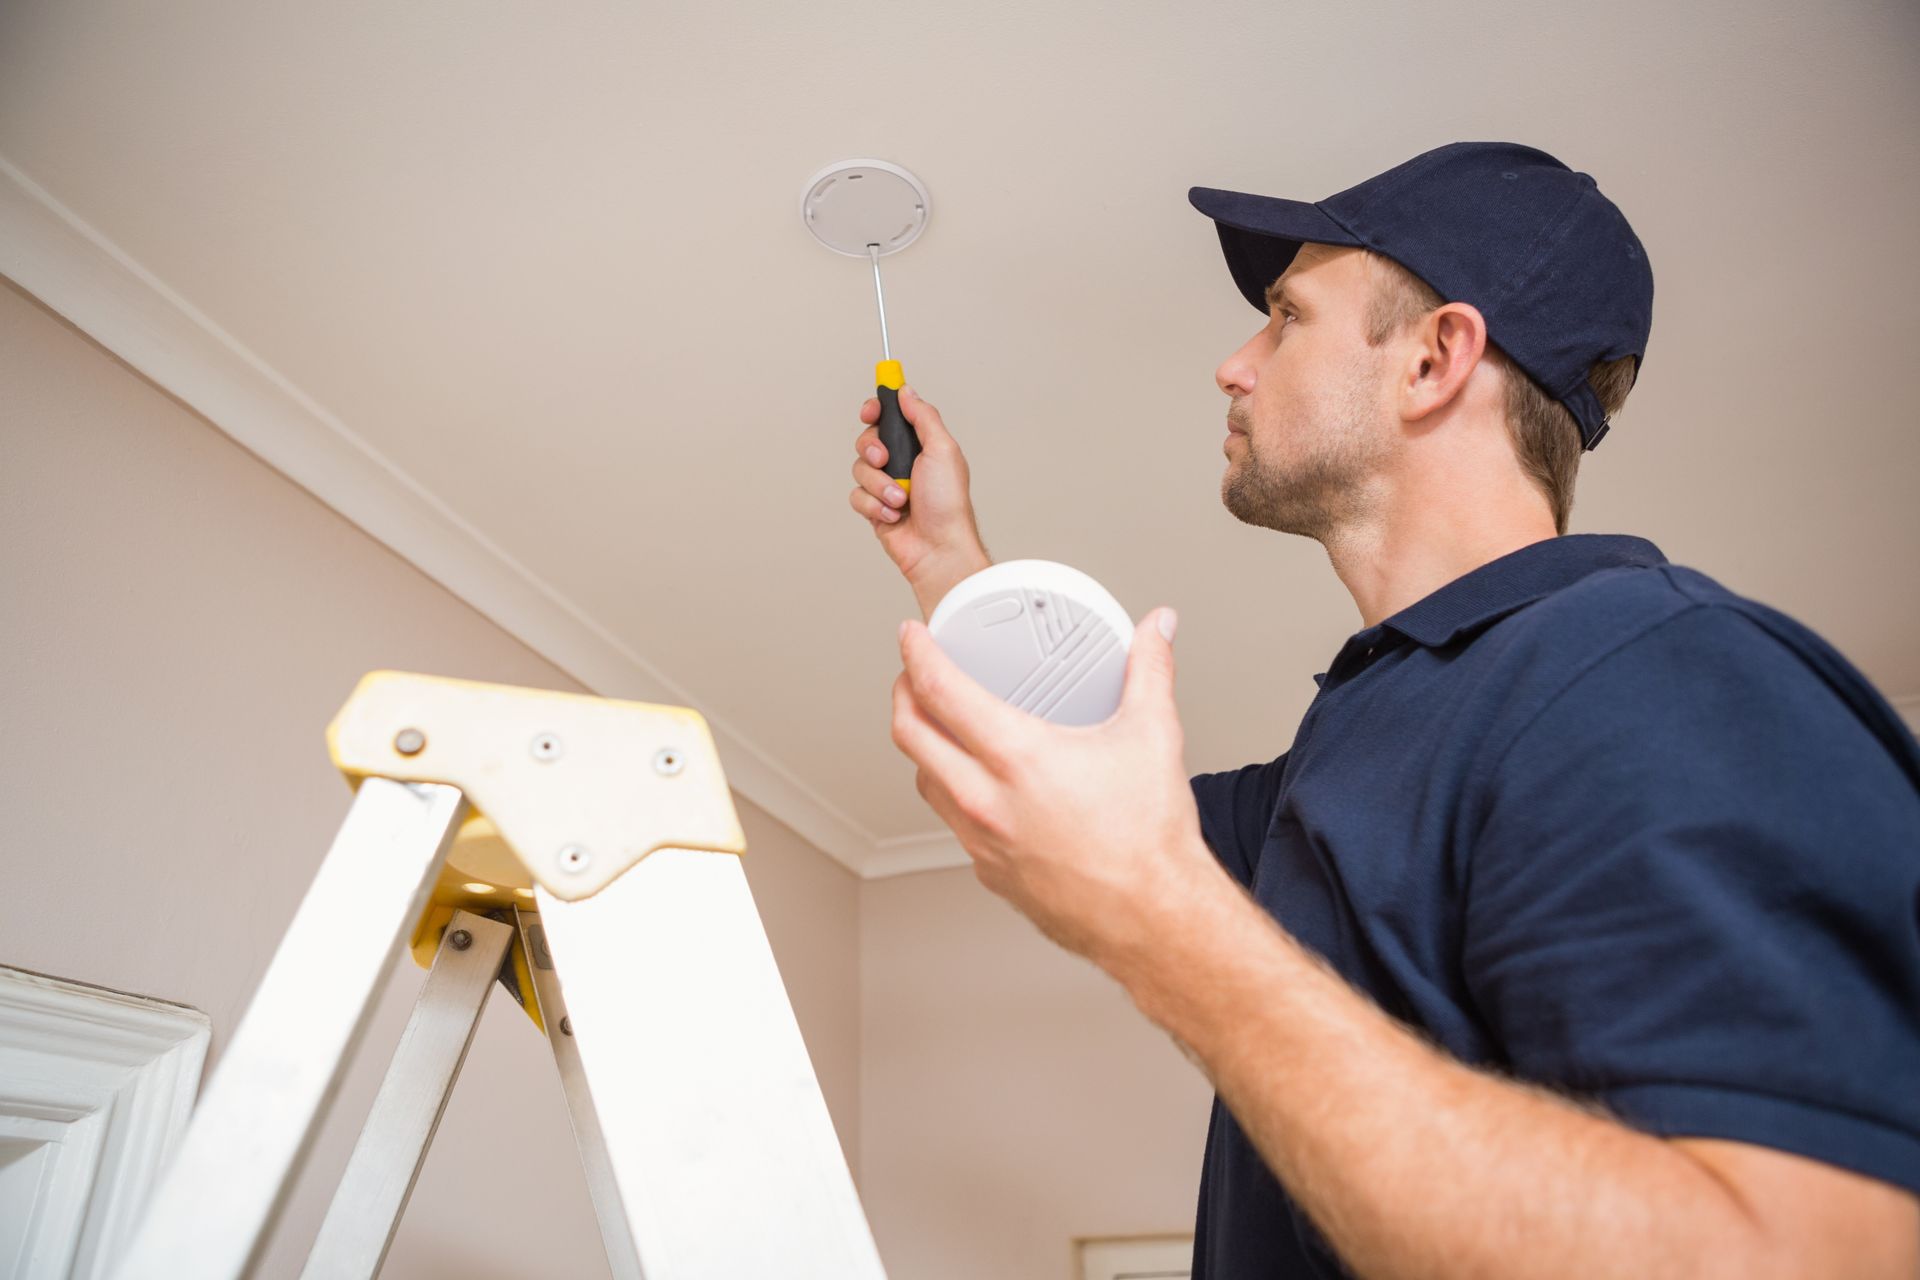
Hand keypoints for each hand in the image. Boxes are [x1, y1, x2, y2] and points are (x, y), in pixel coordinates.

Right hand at [848, 386, 989, 617]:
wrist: (938, 547)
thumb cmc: (947, 504)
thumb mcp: (942, 449)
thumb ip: (923, 416)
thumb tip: (906, 391)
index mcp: (920, 444)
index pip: (890, 416)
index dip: (876, 409)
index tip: (871, 411)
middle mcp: (902, 462)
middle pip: (867, 439)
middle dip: (873, 449)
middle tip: (886, 459)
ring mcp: (886, 485)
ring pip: (860, 469)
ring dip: (879, 485)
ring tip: (900, 499)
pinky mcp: (874, 507)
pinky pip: (857, 496)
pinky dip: (873, 505)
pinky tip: (892, 515)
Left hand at [889, 607, 1217, 966]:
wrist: (1154, 918)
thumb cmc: (1148, 841)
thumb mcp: (1152, 736)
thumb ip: (1150, 670)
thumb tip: (1156, 630)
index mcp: (1019, 758)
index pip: (941, 691)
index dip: (917, 654)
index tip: (913, 638)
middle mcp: (987, 800)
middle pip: (911, 734)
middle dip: (904, 693)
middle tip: (913, 674)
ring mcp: (982, 840)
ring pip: (925, 780)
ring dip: (923, 745)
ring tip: (938, 724)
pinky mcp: (989, 871)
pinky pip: (951, 821)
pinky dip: (951, 790)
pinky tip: (974, 783)